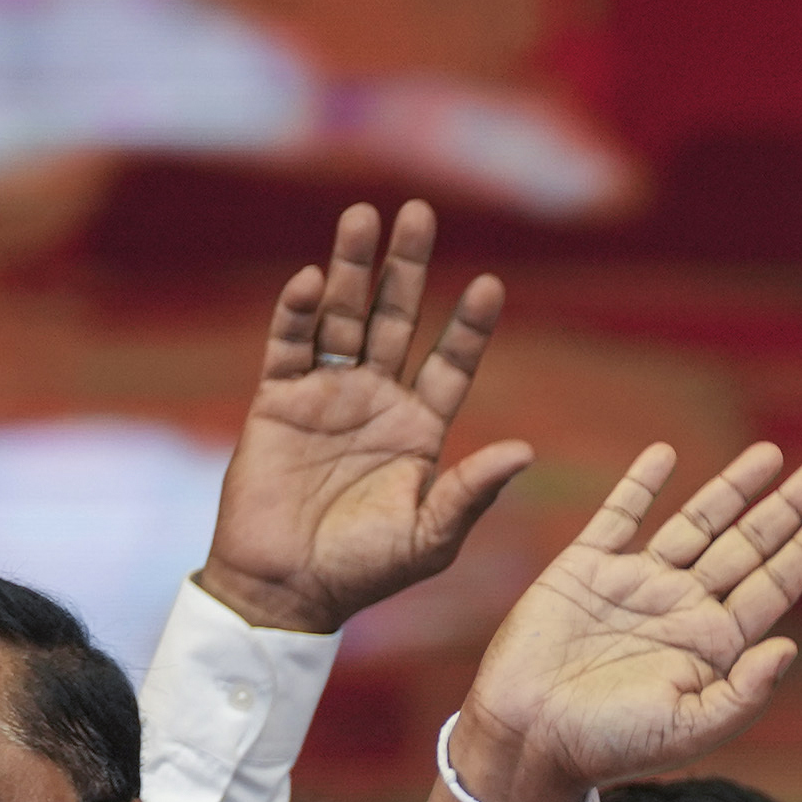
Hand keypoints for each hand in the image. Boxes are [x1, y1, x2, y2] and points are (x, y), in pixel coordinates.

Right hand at [198, 202, 536, 636]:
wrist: (286, 589)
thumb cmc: (364, 571)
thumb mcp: (430, 538)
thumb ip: (471, 492)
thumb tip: (524, 450)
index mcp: (421, 428)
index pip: (452, 362)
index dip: (468, 325)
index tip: (490, 284)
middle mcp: (377, 399)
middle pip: (396, 318)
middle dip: (407, 267)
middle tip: (419, 213)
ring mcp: (326, 393)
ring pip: (343, 317)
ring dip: (352, 267)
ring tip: (363, 216)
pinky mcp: (277, 399)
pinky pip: (290, 344)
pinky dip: (299, 311)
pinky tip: (314, 280)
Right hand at [451, 442, 801, 801]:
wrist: (527, 740)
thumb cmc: (609, 747)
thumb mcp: (688, 730)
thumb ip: (743, 693)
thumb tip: (789, 647)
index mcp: (712, 646)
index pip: (773, 586)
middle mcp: (682, 608)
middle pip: (747, 545)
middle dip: (786, 508)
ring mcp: (635, 585)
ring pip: (696, 523)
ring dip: (731, 488)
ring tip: (771, 453)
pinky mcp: (584, 570)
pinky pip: (619, 516)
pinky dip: (641, 484)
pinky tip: (666, 454)